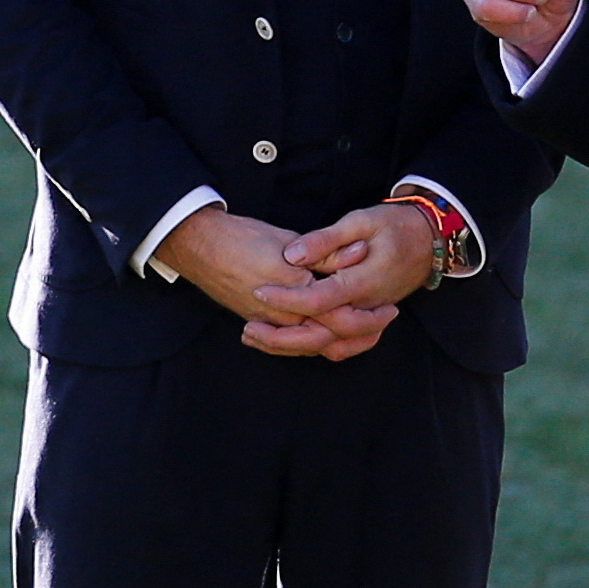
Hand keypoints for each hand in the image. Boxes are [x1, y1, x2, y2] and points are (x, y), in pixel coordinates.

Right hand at [151, 209, 399, 360]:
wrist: (200, 247)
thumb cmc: (243, 239)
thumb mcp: (292, 241)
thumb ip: (328, 253)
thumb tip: (361, 252)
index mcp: (295, 296)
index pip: (342, 320)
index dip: (369, 318)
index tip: (388, 310)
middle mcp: (283, 317)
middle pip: (330, 341)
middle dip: (360, 337)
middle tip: (381, 323)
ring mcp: (269, 323)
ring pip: (310, 347)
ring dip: (339, 343)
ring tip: (362, 333)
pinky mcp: (259, 323)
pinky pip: (290, 345)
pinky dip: (312, 345)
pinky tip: (327, 337)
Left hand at [253, 201, 438, 349]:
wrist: (431, 239)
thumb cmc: (395, 225)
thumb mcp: (361, 221)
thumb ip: (326, 240)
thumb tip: (293, 255)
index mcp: (363, 282)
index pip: (320, 300)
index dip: (287, 298)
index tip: (258, 289)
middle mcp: (368, 306)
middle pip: (324, 336)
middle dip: (283, 336)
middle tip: (249, 327)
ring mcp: (370, 316)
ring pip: (334, 347)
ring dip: (296, 348)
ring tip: (260, 337)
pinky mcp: (369, 318)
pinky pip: (344, 345)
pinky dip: (316, 347)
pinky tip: (289, 337)